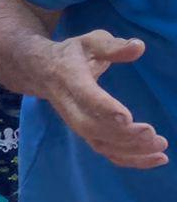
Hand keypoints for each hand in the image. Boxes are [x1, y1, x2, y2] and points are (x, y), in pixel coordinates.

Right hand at [44, 31, 167, 167]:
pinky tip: (157, 158)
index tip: (127, 117)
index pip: (84, 95)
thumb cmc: (71, 54)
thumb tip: (139, 46)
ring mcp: (76, 122)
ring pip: (99, 143)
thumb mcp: (89, 42)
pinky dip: (131, 160)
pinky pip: (106, 152)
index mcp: (69, 77)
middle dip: (121, 135)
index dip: (103, 108)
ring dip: (130, 150)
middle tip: (152, 133)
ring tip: (160, 147)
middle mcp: (69, 105)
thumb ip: (112, 46)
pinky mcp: (86, 133)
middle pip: (91, 126)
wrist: (41, 71)